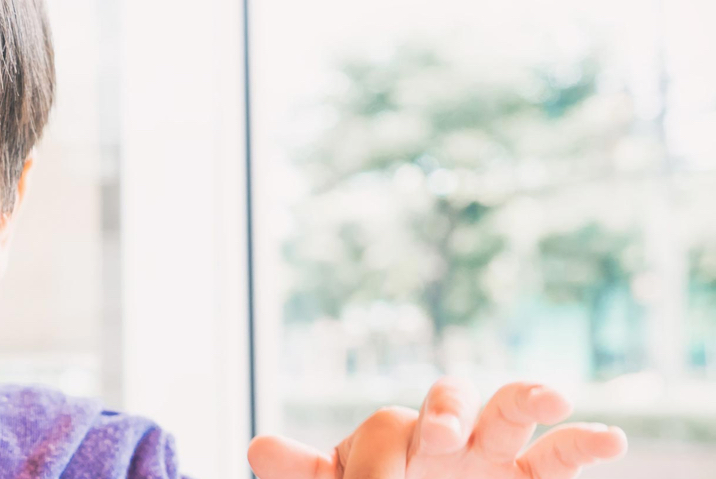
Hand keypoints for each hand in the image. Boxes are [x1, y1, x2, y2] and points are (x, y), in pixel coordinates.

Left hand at [247, 376, 627, 478]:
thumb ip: (305, 472)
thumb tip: (257, 444)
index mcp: (394, 438)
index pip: (385, 427)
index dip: (375, 462)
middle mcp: (444, 438)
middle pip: (450, 395)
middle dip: (446, 411)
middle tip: (436, 442)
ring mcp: (491, 457)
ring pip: (510, 411)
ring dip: (527, 397)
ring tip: (550, 397)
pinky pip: (560, 458)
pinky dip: (585, 443)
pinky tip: (609, 439)